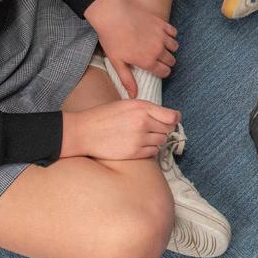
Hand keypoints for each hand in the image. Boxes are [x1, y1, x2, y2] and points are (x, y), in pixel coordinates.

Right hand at [61, 99, 180, 160]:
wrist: (84, 132)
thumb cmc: (104, 116)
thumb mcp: (126, 104)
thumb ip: (146, 109)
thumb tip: (168, 116)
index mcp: (142, 107)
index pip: (172, 116)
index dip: (173, 119)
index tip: (170, 121)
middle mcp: (143, 122)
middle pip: (168, 129)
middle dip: (162, 129)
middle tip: (151, 129)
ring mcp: (139, 138)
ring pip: (161, 141)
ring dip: (155, 140)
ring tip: (141, 137)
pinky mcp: (134, 153)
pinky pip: (153, 152)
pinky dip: (148, 150)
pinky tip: (137, 145)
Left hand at [83, 0, 177, 95]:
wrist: (113, 14)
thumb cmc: (112, 38)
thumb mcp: (117, 62)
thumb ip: (127, 80)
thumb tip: (134, 95)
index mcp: (148, 61)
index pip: (165, 72)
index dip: (161, 72)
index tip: (155, 69)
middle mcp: (158, 50)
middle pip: (171, 60)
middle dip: (166, 62)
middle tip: (156, 59)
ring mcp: (161, 36)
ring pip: (175, 47)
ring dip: (169, 49)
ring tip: (159, 47)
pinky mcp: (162, 24)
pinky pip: (173, 32)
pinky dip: (170, 35)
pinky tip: (161, 35)